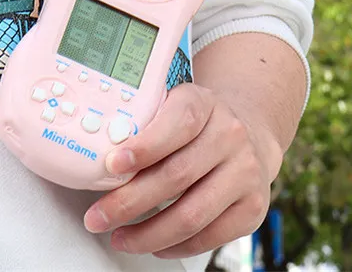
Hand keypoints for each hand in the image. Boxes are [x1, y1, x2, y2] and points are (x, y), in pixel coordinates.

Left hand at [83, 83, 281, 259]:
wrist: (249, 133)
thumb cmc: (199, 123)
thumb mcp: (175, 106)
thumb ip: (146, 122)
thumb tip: (98, 155)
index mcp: (205, 103)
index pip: (178, 123)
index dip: (144, 146)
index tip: (112, 164)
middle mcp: (230, 135)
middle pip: (177, 176)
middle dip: (130, 202)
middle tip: (98, 216)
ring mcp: (245, 172)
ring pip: (192, 214)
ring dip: (148, 234)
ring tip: (119, 236)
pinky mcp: (253, 208)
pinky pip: (209, 237)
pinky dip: (175, 247)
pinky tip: (154, 243)